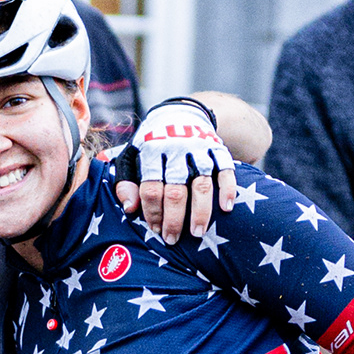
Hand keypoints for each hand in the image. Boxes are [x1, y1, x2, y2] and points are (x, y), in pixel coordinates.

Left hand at [113, 99, 237, 244]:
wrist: (182, 114)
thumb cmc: (152, 144)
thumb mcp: (132, 156)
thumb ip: (126, 181)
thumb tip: (129, 208)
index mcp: (151, 152)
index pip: (150, 188)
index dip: (152, 212)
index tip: (155, 229)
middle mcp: (175, 150)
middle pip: (175, 190)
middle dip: (173, 219)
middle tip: (172, 239)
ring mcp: (199, 149)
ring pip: (201, 184)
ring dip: (200, 211)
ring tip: (197, 232)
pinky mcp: (218, 148)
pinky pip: (226, 170)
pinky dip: (228, 189)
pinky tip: (226, 208)